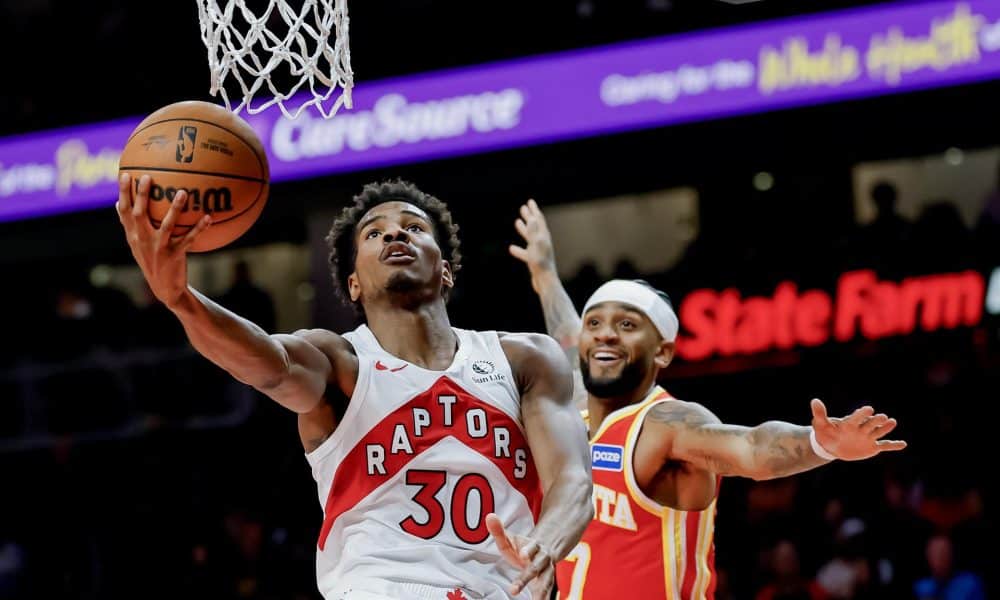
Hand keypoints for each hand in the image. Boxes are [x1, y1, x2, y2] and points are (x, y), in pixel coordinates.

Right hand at [116, 173, 211, 308]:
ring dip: (175, 209)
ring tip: (184, 192)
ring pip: (166, 226)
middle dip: (143, 196)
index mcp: (133, 235)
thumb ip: (129, 225)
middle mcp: (143, 240)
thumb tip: (118, 202)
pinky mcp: (175, 255)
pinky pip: (189, 239)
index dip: (124, 194)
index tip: (125, 175)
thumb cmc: (151, 261)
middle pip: (140, 215)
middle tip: (148, 177)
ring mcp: (159, 248)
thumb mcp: (136, 244)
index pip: (124, 211)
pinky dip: (199, 228)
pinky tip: (209, 217)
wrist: (164, 289)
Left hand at [485, 513, 554, 597]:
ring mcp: (547, 572)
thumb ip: (499, 530)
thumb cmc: (522, 547)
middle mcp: (543, 560)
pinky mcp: (547, 584)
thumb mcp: (511, 539)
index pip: (532, 547)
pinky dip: (545, 598)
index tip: (522, 554)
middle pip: (536, 568)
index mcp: (534, 546)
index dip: (528, 550)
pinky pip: (547, 592)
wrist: (544, 551)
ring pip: (546, 582)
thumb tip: (489, 517)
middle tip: (513, 589)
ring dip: (540, 593)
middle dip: (526, 578)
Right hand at [508, 199, 557, 290]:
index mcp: (544, 237)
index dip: (534, 210)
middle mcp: (542, 242)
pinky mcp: (534, 261)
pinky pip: (525, 252)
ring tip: (517, 222)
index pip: (539, 220)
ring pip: (530, 238)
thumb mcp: (536, 246)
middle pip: (535, 226)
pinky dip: (518, 249)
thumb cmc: (541, 264)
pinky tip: (511, 248)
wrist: (545, 282)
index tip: (530, 202)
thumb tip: (532, 217)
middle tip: (523, 208)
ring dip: (524, 229)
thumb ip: (533, 232)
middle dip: (529, 216)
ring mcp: (539, 251)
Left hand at [811, 398, 906, 459]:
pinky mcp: (872, 447)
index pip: (857, 417)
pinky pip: (884, 446)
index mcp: (850, 423)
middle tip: (882, 417)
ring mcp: (868, 437)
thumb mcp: (820, 425)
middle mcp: (861, 428)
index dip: (862, 414)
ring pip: (879, 432)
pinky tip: (903, 444)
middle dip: (876, 421)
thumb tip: (814, 400)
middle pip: (870, 423)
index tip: (868, 409)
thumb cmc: (825, 433)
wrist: (831, 446)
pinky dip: (893, 445)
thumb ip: (820, 414)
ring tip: (892, 422)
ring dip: (885, 428)